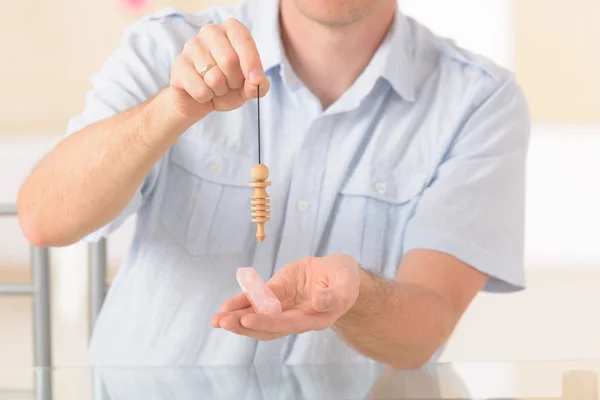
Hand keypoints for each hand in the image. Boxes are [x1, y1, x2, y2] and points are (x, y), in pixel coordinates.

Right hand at [168, 18, 269, 119]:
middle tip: (230, 84)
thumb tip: (257, 81)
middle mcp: (210, 32)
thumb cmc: (227, 86)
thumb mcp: (247, 87)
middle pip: (228, 59)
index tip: (256, 80)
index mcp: (231, 30)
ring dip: (219, 90)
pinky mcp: (178, 64)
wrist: (200, 100)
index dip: (252, 62)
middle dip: (234, 80)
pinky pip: (200, 89)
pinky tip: (202, 92)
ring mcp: (191, 46)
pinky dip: (205, 97)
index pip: (243, 39)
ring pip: (214, 77)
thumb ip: (259, 84)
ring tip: (215, 87)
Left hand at [211, 254, 360, 339]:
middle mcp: (296, 318)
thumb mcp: (347, 282)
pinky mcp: (277, 294)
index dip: (267, 322)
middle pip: (268, 326)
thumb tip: (320, 301)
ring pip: (258, 317)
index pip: (288, 323)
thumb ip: (336, 295)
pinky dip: (241, 303)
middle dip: (244, 325)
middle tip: (222, 321)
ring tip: (216, 320)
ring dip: (237, 319)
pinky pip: (257, 301)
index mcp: (315, 317)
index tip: (247, 320)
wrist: (338, 274)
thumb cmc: (345, 278)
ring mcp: (284, 308)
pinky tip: (225, 307)